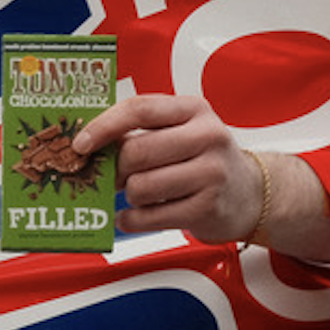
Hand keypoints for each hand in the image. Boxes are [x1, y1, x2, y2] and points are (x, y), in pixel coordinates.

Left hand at [72, 94, 329, 264]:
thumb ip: (141, 131)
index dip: (103, 126)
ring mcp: (210, 173)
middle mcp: (207, 136)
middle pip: (136, 152)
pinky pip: (149, 217)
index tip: (80, 144)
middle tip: (116, 178)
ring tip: (139, 195)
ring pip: (141, 187)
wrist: (249, 193)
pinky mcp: (207, 208)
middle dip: (117, 170)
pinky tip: (135, 216)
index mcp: (193, 109)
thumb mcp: (180, 131)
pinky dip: (132, 220)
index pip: (139, 109)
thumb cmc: (202, 159)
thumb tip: (88, 145)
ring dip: (130, 196)